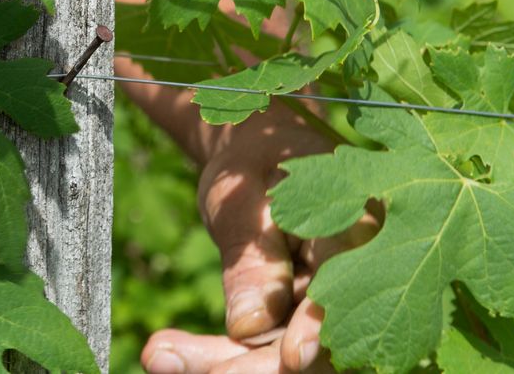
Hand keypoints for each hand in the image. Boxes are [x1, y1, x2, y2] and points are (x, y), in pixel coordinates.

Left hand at [119, 57, 377, 373]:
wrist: (255, 160)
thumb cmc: (253, 163)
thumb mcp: (241, 196)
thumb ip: (253, 257)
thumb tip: (249, 327)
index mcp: (356, 226)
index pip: (346, 284)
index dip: (320, 327)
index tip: (293, 358)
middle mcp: (356, 276)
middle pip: (316, 337)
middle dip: (255, 365)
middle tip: (173, 361)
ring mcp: (328, 305)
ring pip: (285, 353)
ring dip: (226, 364)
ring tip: (158, 356)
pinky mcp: (299, 322)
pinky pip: (264, 348)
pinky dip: (218, 355)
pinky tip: (164, 354)